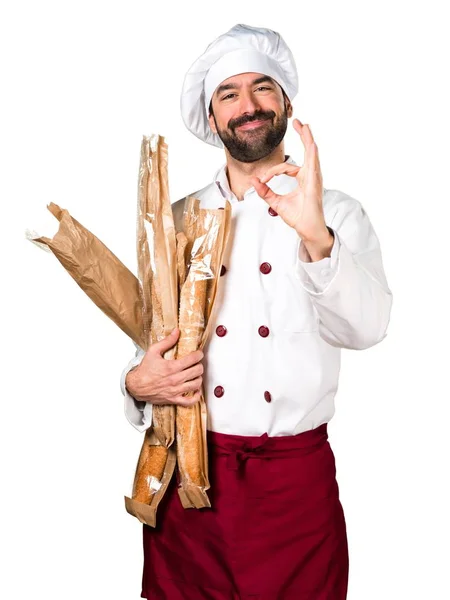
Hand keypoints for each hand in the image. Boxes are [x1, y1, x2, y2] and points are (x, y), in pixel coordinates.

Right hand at [125, 328, 203, 406]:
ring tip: (195, 374)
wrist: (136, 386)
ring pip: (196, 384)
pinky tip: (196, 390)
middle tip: (197, 363)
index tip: (198, 353)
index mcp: (171, 367)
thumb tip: (177, 331)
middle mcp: (175, 379)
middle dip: (199, 365)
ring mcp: (175, 390)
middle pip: (197, 371)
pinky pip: (189, 401)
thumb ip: (167, 341)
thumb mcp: (153, 351)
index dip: (199, 354)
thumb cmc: (144, 369)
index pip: (193, 359)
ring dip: (199, 378)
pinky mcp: (174, 399)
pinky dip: (196, 396)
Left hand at [251, 119, 328, 243]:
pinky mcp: (314, 182)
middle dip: (303, 135)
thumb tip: (253, 181)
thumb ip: (265, 192)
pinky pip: (314, 164)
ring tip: (304, 125)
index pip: (285, 168)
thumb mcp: (276, 202)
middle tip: (298, 122)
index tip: (262, 180)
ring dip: (307, 137)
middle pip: (307, 151)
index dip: (271, 172)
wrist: (307, 228)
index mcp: (302, 179)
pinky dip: (312, 152)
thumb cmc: (298, 216)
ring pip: (311, 153)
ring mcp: (314, 177)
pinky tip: (311, 142)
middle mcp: (310, 176)